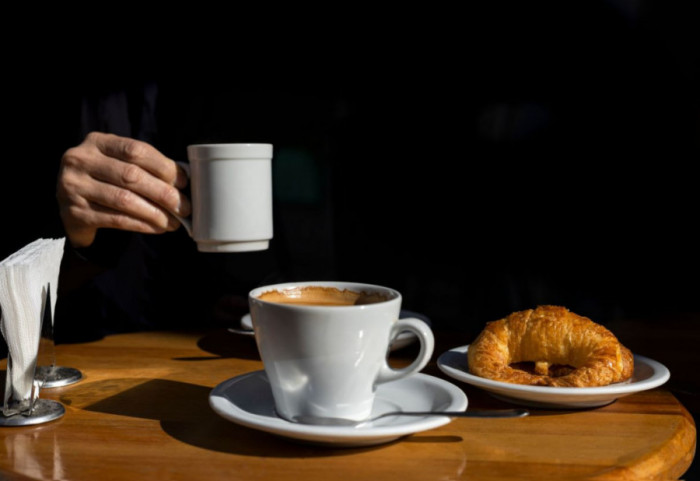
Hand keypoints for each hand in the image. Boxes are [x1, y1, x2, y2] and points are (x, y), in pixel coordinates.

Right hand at [57, 132, 190, 247]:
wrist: (73, 208)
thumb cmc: (106, 182)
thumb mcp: (120, 165)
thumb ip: (145, 167)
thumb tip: (184, 181)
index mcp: (97, 142)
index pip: (136, 150)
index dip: (164, 166)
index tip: (184, 182)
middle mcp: (80, 160)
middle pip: (132, 176)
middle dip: (164, 193)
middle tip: (184, 207)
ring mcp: (73, 186)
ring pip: (124, 200)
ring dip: (155, 213)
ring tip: (174, 222)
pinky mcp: (74, 212)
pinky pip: (116, 219)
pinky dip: (142, 224)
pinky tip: (157, 227)